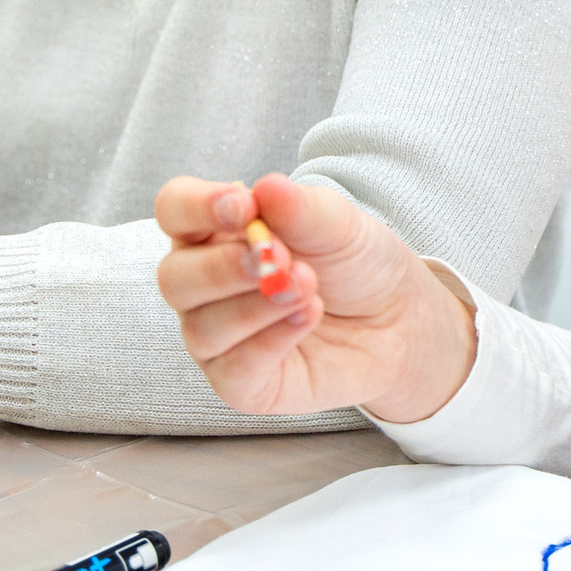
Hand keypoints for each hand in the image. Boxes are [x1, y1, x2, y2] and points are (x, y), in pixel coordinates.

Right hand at [153, 173, 475, 421]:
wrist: (396, 318)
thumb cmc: (353, 263)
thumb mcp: (337, 224)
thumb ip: (300, 208)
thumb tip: (267, 188)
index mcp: (214, 231)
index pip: (174, 210)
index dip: (197, 206)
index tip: (242, 205)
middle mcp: (203, 285)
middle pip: (174, 277)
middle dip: (224, 267)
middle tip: (280, 258)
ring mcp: (217, 337)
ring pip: (202, 328)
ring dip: (258, 306)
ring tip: (309, 287)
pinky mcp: (240, 382)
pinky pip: (234, 369)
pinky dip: (272, 341)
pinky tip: (308, 317)